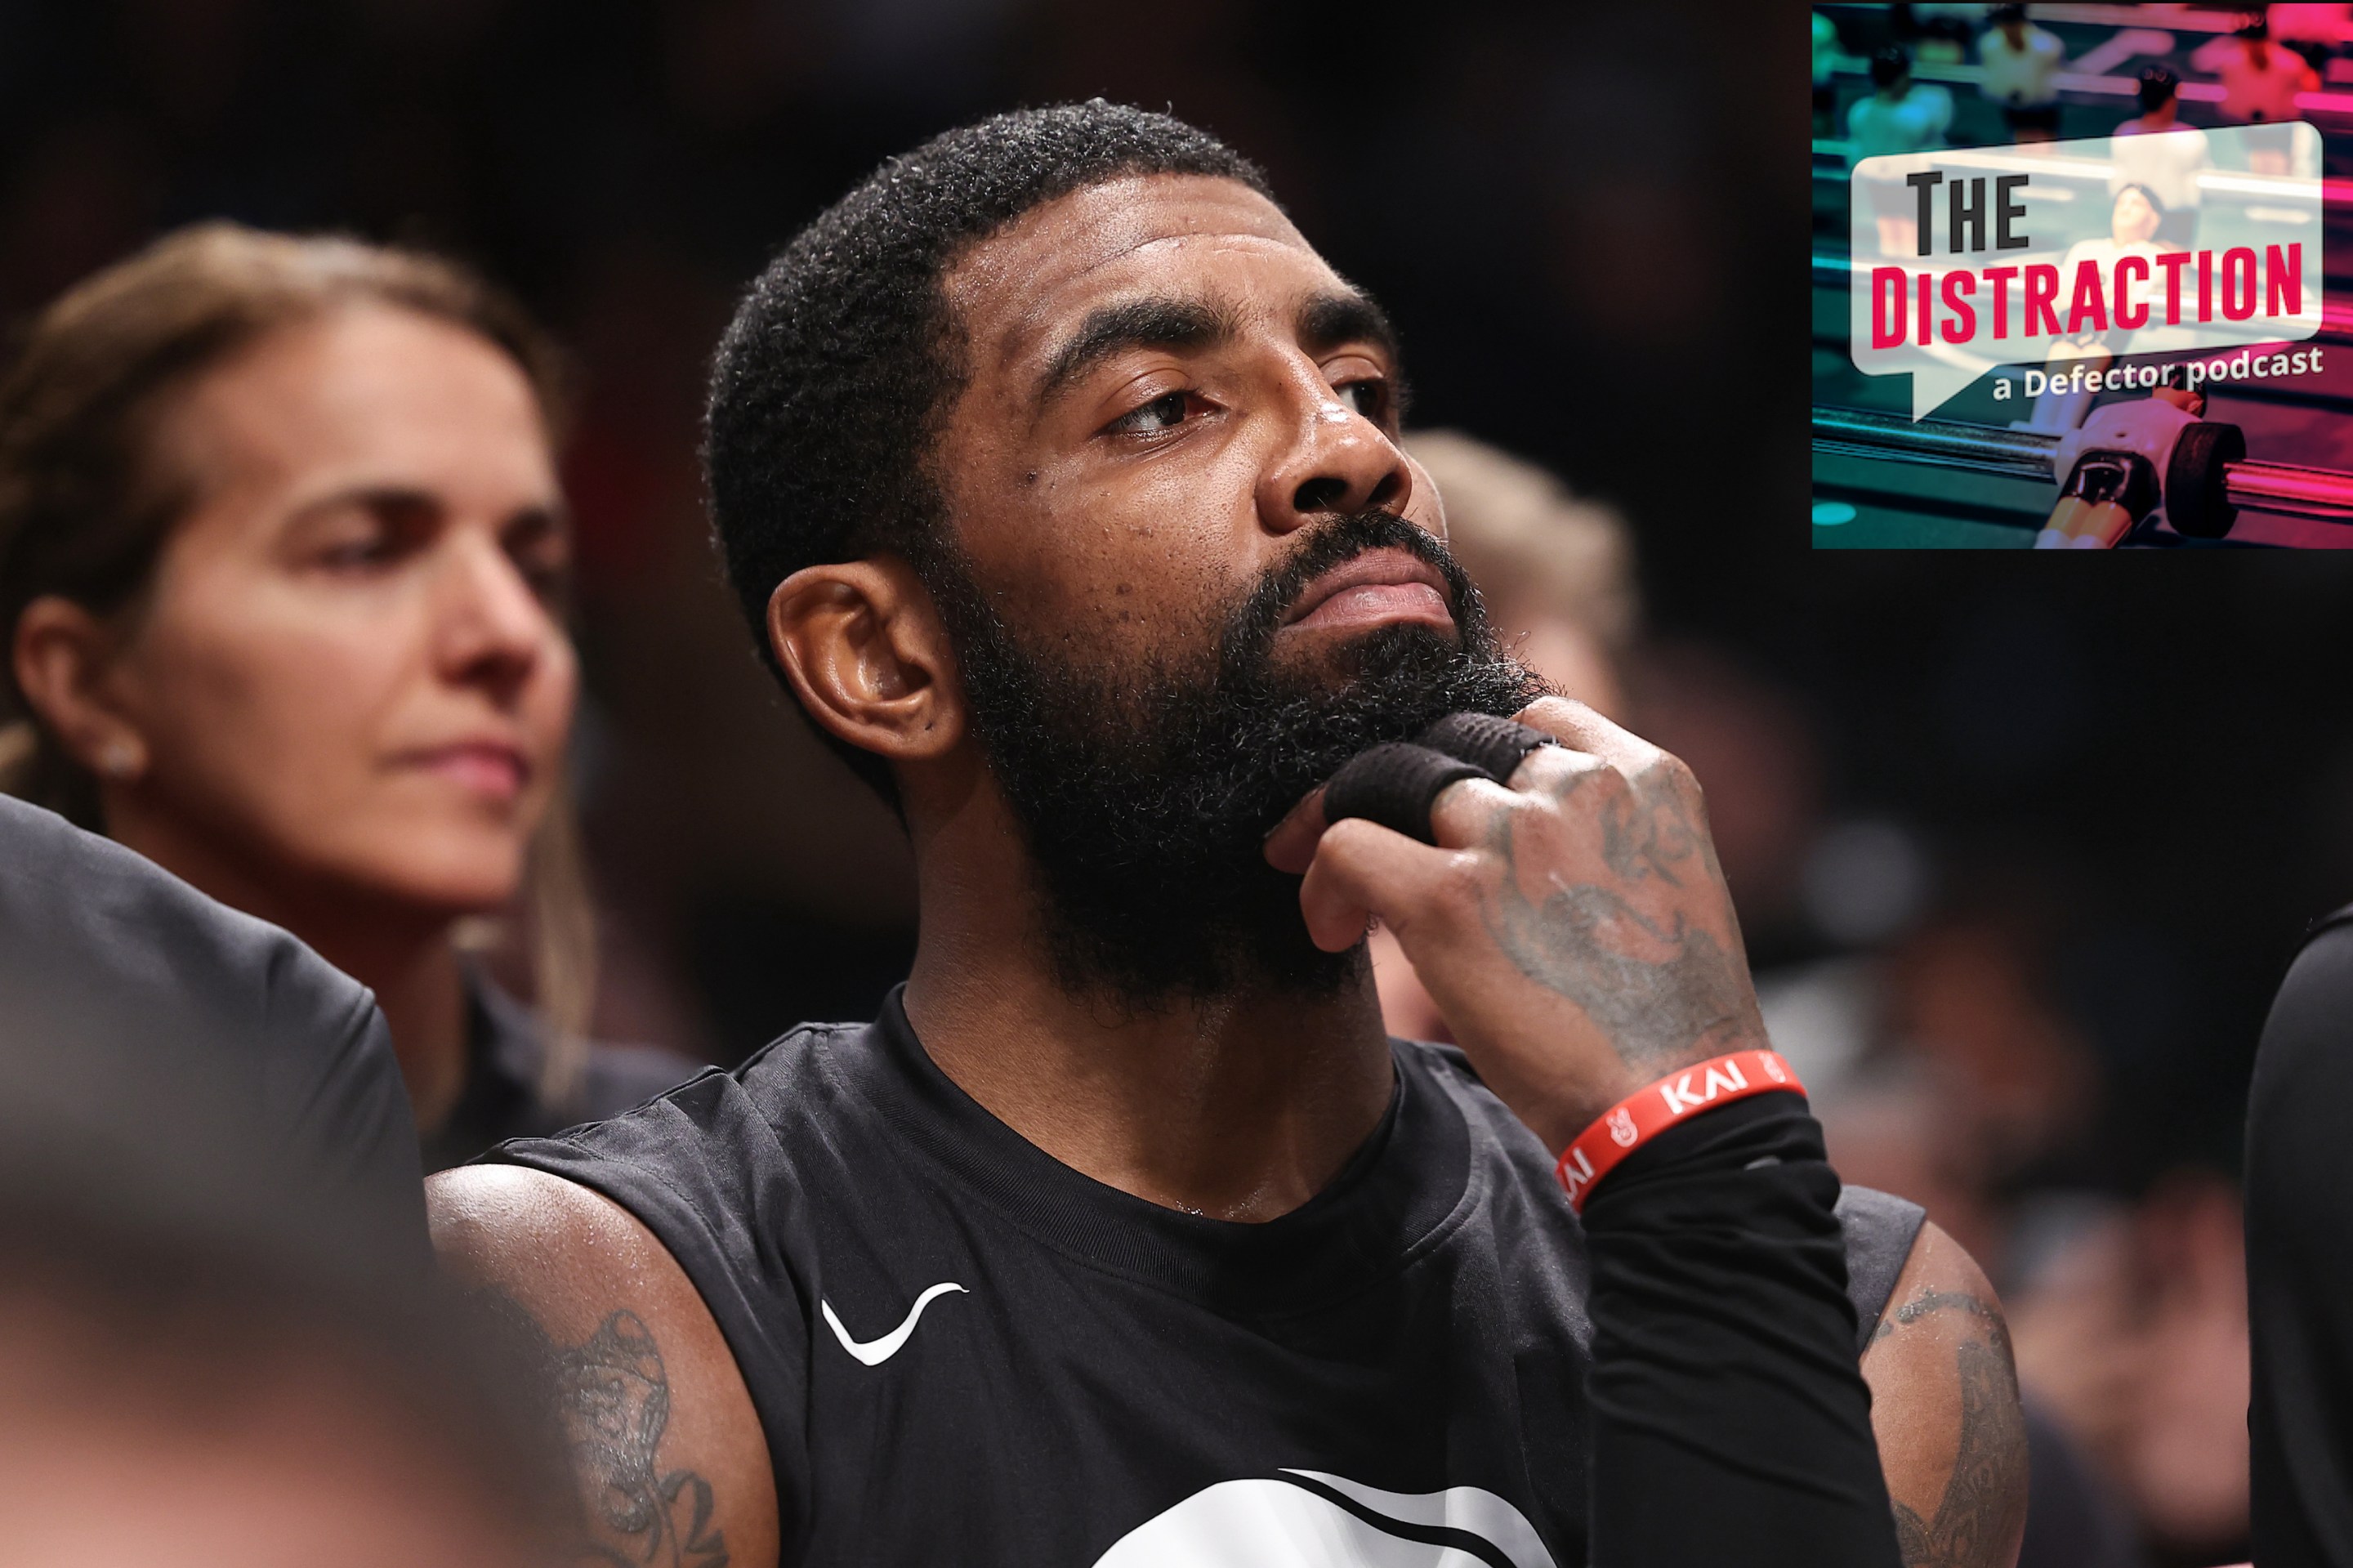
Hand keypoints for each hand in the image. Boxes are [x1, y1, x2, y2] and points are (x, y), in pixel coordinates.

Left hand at [1264, 697, 1767, 1152]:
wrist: (1678, 1110)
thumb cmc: (1668, 1029)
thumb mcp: (1662, 891)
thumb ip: (1601, 841)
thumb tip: (1508, 842)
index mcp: (1647, 778)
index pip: (1531, 720)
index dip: (1472, 763)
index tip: (1445, 817)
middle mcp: (1580, 784)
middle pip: (1449, 739)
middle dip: (1401, 789)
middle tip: (1367, 842)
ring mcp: (1512, 832)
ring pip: (1387, 775)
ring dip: (1345, 822)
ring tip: (1340, 893)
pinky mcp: (1450, 895)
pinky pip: (1347, 844)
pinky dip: (1323, 880)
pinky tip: (1333, 930)